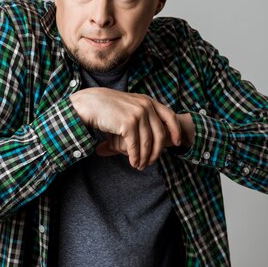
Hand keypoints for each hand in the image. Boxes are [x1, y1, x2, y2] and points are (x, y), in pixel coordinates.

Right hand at [70, 88, 193, 169]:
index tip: (177, 143)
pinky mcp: (129, 124)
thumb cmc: (107, 107)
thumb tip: (152, 132)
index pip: (169, 116)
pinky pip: (136, 146)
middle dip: (158, 151)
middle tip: (152, 162)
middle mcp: (146, 106)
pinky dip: (136, 157)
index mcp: (148, 101)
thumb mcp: (129, 105)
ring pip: (148, 143)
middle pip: (160, 134)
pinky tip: (134, 162)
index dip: (176, 131)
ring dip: (145, 157)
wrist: (89, 104)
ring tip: (141, 166)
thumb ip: (141, 114)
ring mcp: (138, 114)